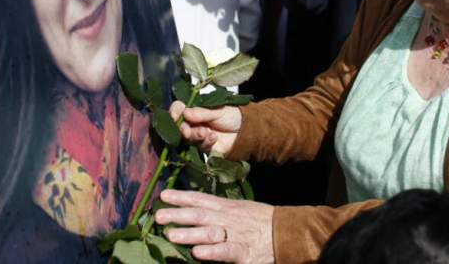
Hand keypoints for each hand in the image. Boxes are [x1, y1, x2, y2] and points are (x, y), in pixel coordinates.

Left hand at [156, 189, 274, 263]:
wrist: (289, 233)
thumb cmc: (261, 222)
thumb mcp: (240, 209)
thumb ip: (219, 210)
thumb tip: (196, 209)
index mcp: (227, 207)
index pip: (201, 200)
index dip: (182, 197)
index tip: (163, 195)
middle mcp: (229, 219)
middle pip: (200, 214)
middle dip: (178, 214)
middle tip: (158, 215)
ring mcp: (236, 235)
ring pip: (210, 232)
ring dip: (190, 233)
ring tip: (171, 234)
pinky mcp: (244, 253)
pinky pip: (226, 252)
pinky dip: (212, 252)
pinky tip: (197, 253)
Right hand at [170, 101, 241, 156]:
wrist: (246, 130)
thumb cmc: (232, 116)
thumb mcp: (217, 111)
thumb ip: (201, 113)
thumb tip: (185, 113)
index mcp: (195, 111)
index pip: (179, 110)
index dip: (175, 112)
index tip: (175, 115)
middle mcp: (194, 124)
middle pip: (181, 127)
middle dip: (182, 129)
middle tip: (185, 129)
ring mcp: (198, 136)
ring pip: (189, 138)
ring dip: (195, 135)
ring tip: (205, 132)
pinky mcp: (205, 148)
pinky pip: (201, 146)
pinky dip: (206, 142)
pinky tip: (214, 137)